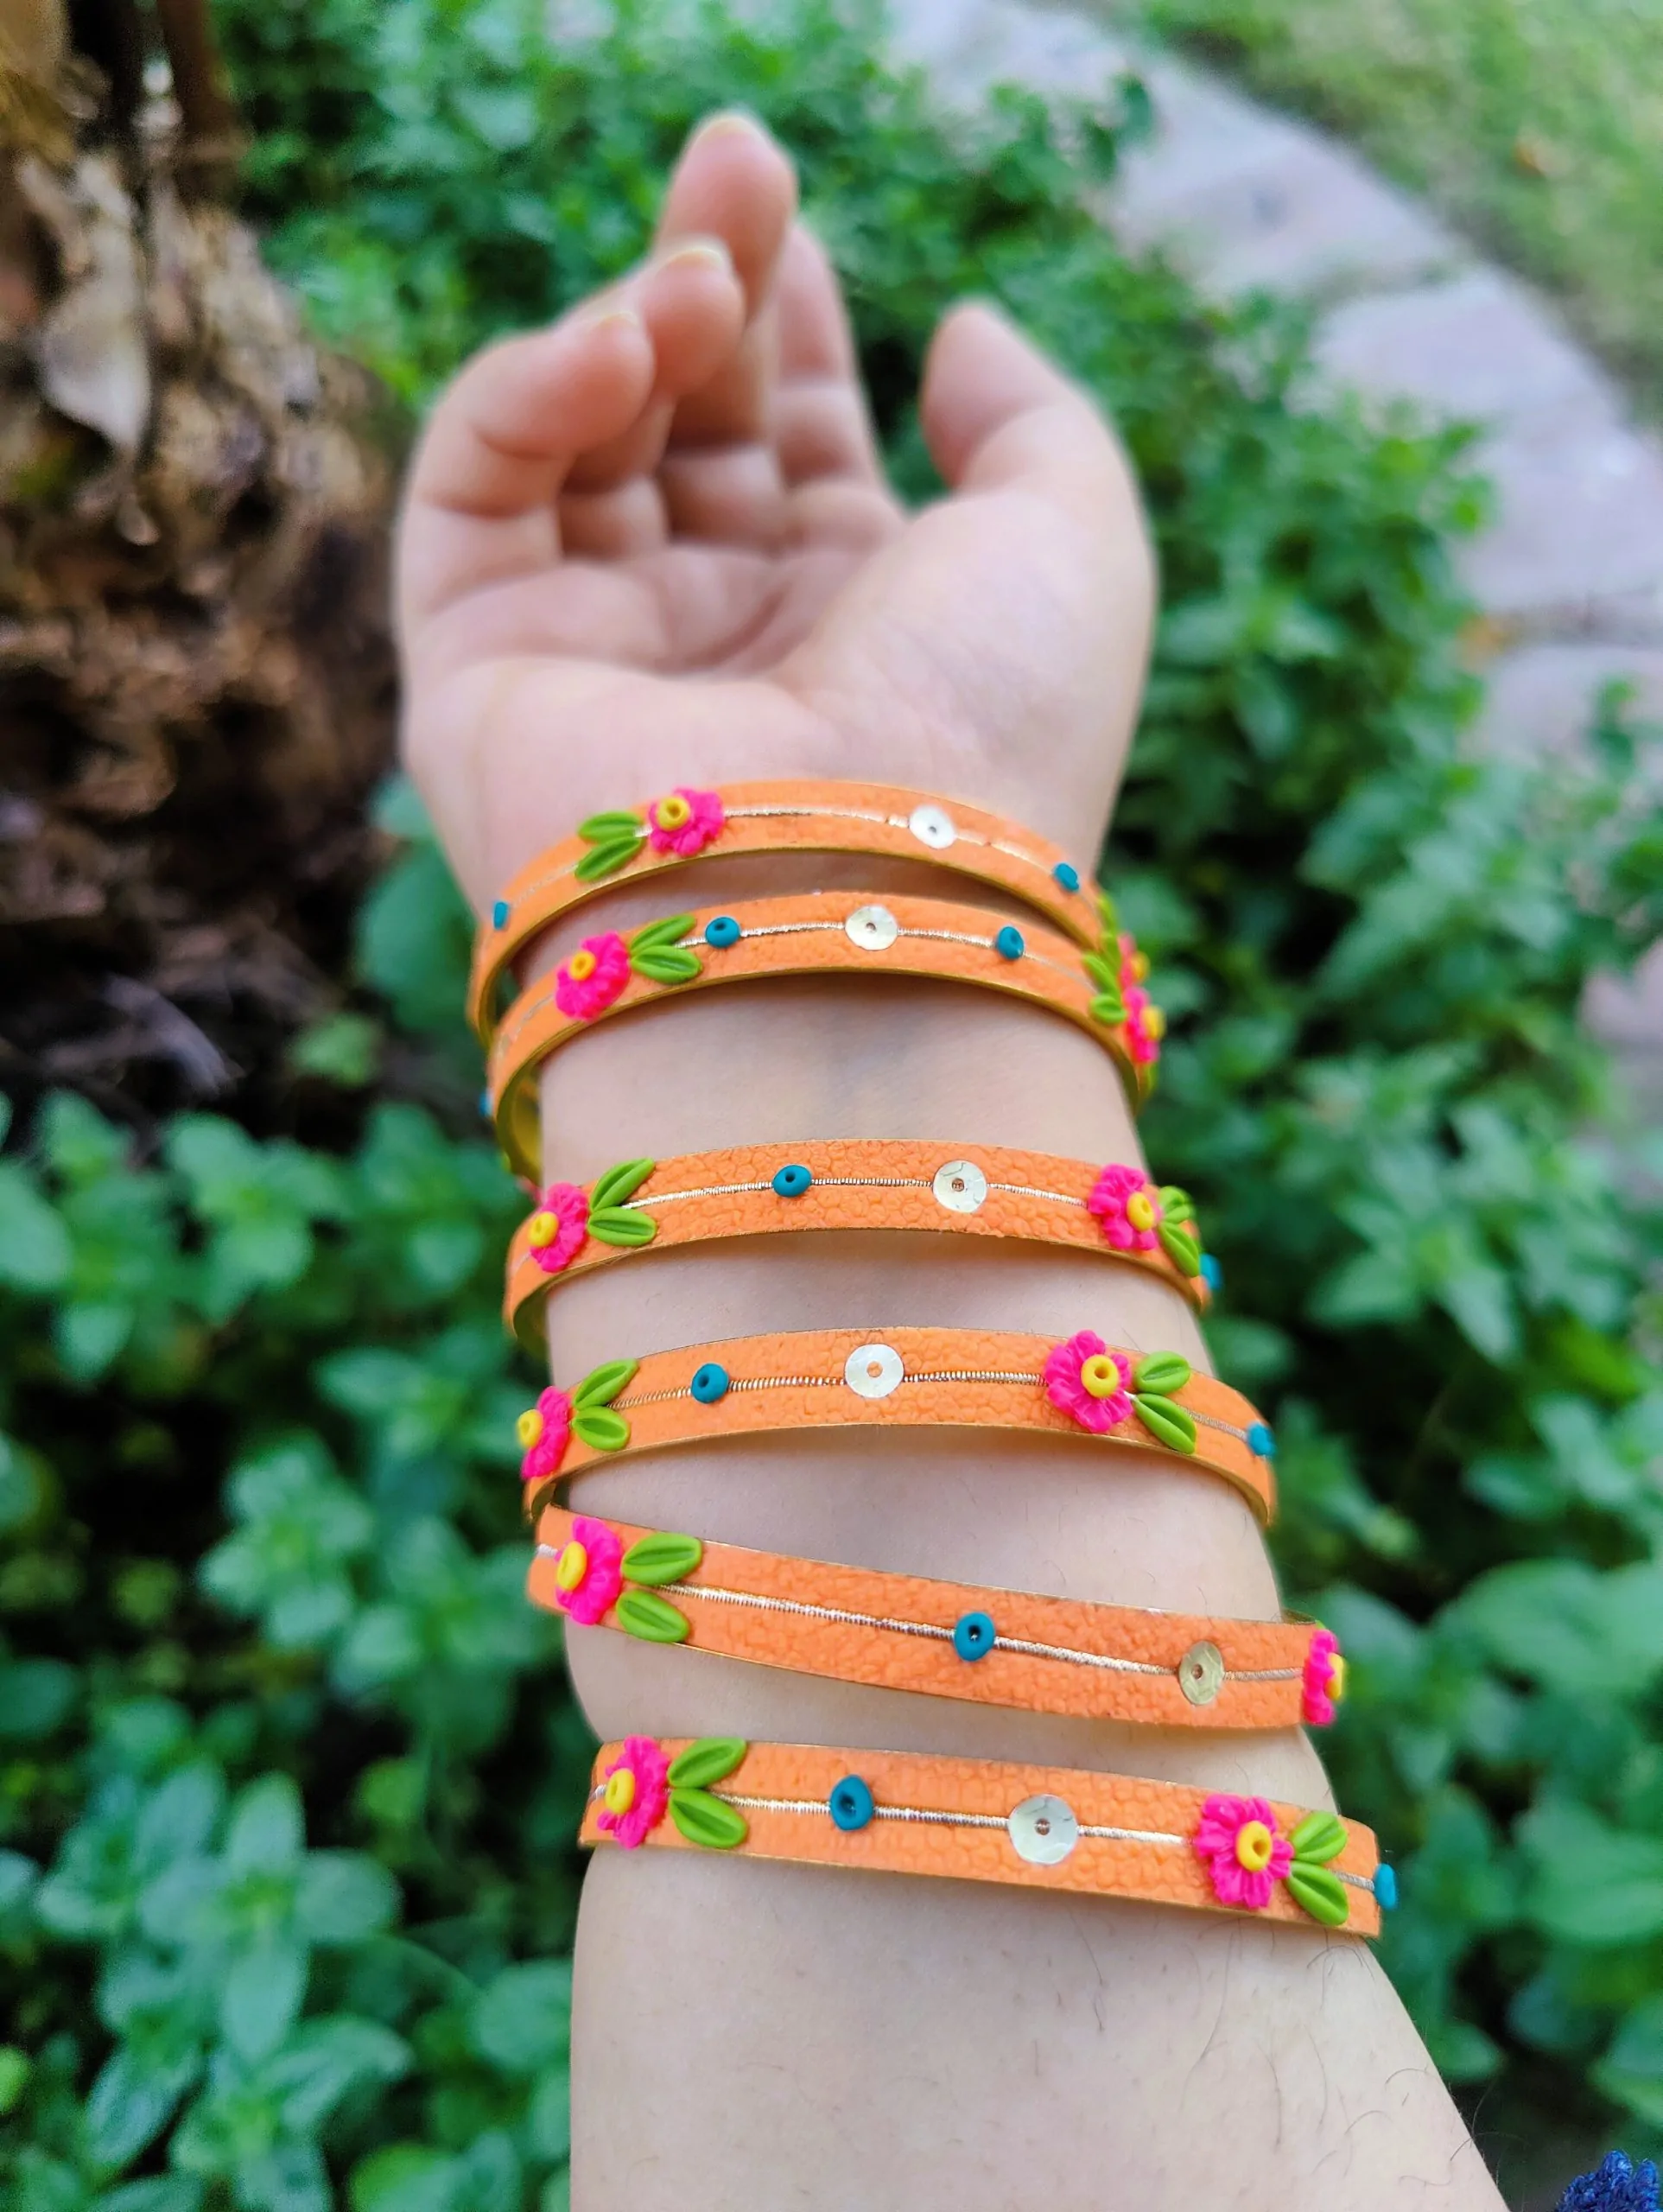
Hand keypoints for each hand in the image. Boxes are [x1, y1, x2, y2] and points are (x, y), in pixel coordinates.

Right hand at [396, 111, 1154, 907]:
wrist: (845, 914)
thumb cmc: (986, 740)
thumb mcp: (1074, 546)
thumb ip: (1031, 422)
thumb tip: (956, 334)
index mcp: (855, 626)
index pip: (793, 443)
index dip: (788, 319)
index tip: (786, 208)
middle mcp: (723, 646)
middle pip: (686, 421)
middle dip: (710, 275)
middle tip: (737, 157)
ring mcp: (599, 664)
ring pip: (578, 442)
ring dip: (635, 323)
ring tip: (698, 271)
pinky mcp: (478, 677)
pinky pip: (475, 491)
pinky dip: (533, 391)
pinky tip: (620, 342)